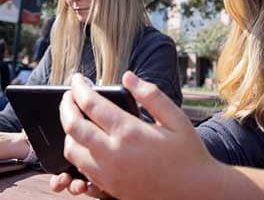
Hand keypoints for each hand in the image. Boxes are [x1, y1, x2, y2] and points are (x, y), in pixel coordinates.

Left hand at [57, 72, 223, 199]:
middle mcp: (113, 154)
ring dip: (68, 132)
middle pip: (72, 126)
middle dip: (65, 106)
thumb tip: (127, 76)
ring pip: (71, 150)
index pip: (90, 104)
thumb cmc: (189, 154)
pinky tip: (86, 143)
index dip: (78, 88)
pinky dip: (78, 153)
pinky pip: (81, 170)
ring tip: (76, 119)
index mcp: (129, 132)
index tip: (76, 79)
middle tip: (68, 96)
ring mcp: (109, 174)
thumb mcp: (176, 119)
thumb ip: (151, 95)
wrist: (198, 194)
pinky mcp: (109, 189)